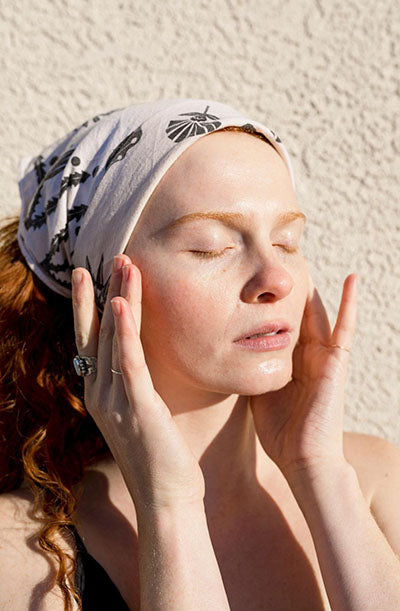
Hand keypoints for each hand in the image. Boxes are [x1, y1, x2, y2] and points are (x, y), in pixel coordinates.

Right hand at [72, 255, 204, 512]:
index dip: (90, 306)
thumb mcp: (142, 414)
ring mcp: (115, 400)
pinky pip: (127, 361)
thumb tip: (142, 360)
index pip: (92, 341)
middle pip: (97, 332)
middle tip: (109, 256)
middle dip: (100, 292)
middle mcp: (100, 393)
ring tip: (122, 264)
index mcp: (101, 393)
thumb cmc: (160, 456)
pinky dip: (122, 330)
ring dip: (117, 298)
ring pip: (112, 339)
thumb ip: (135, 386)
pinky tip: (121, 303)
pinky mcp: (136, 407)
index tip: (94, 275)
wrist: (166, 497)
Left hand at [249, 272, 357, 479]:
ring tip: (304, 256)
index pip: (279, 321)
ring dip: (312, 287)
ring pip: (318, 313)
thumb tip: (229, 352)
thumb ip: (252, 369)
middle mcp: (307, 354)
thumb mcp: (258, 391)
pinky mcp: (336, 363)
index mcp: (288, 360)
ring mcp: (324, 357)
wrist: (302, 460)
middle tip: (277, 257)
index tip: (254, 278)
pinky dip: (349, 305)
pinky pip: (344, 329)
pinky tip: (353, 280)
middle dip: (287, 288)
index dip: (270, 300)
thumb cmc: (280, 433)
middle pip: (296, 312)